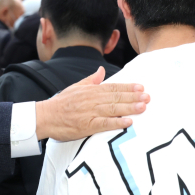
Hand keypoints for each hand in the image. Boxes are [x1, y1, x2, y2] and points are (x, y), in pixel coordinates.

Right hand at [35, 67, 149, 141]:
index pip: (112, 87)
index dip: (127, 87)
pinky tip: (128, 122)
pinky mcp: (86, 125)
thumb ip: (91, 80)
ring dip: (129, 108)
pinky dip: (116, 122)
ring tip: (143, 107)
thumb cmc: (61, 103)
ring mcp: (89, 112)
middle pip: (115, 97)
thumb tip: (101, 70)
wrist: (45, 116)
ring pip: (113, 108)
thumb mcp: (75, 87)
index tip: (141, 87)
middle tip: (148, 97)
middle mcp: (91, 100)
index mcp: (90, 90)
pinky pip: (104, 123)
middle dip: (133, 97)